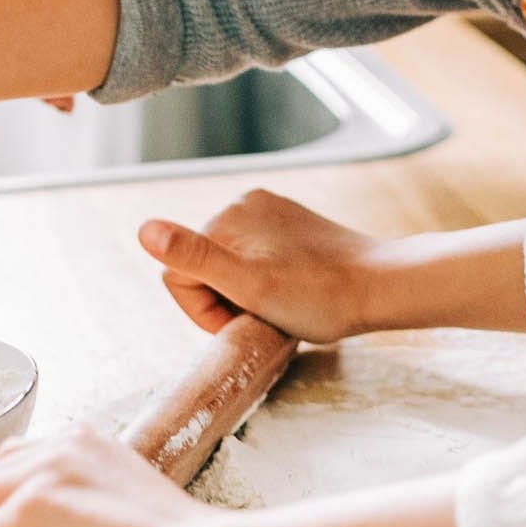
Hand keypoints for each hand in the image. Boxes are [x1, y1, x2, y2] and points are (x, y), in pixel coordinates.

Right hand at [138, 188, 377, 341]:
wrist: (381, 286)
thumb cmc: (318, 297)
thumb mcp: (250, 288)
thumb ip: (195, 259)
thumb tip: (144, 230)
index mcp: (225, 219)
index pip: (178, 275)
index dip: (203, 311)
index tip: (241, 321)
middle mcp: (241, 205)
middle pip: (202, 268)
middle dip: (223, 300)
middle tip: (262, 317)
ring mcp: (267, 211)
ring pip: (228, 265)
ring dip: (243, 293)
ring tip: (280, 306)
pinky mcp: (289, 222)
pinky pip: (255, 254)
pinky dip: (263, 278)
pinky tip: (291, 290)